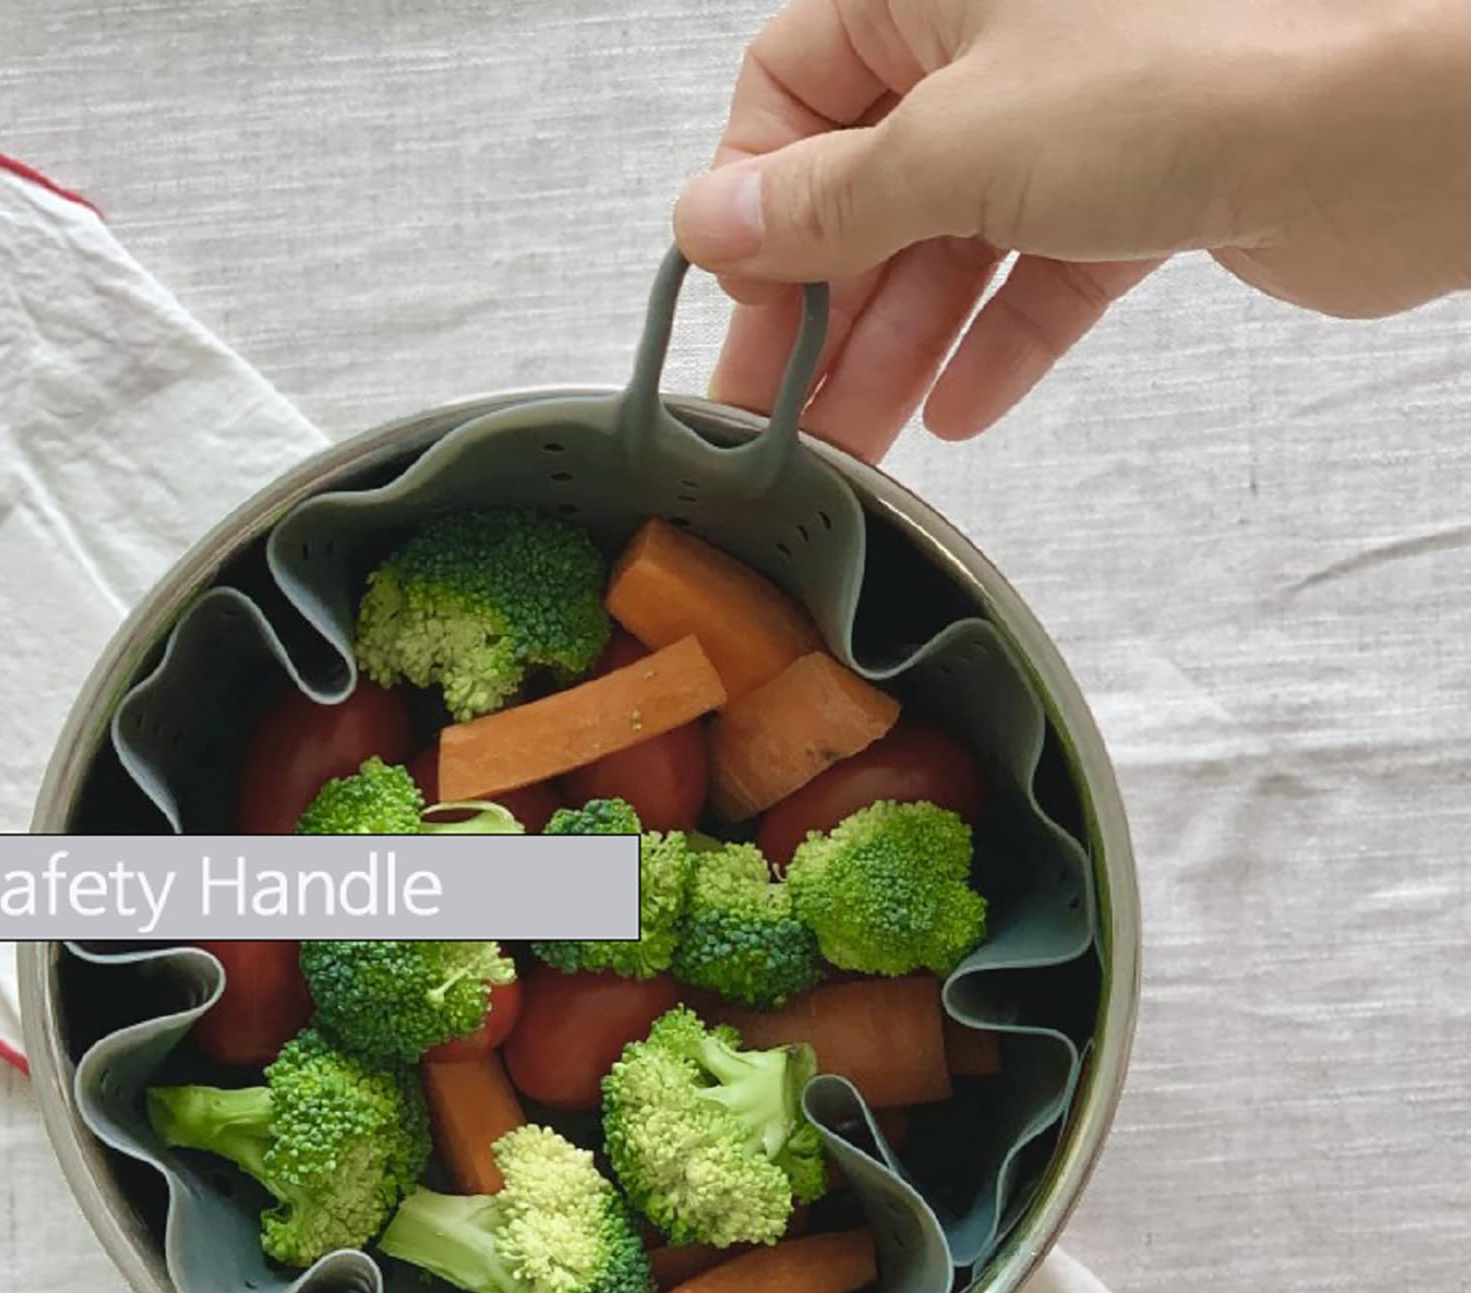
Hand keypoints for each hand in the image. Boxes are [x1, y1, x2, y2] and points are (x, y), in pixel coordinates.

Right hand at [673, 0, 1470, 456]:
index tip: (735, 302)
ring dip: (895, 350)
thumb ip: (823, 201)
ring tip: (853, 450)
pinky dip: (996, 343)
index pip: (792, 84)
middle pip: (866, 183)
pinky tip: (958, 413)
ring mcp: (1073, 112)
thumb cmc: (1184, 81)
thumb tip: (707, 221)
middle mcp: (999, 37)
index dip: (755, 198)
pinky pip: (1037, 271)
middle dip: (819, 309)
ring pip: (947, 241)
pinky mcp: (1141, 185)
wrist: (1385, 129)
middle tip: (774, 418)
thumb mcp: (953, 145)